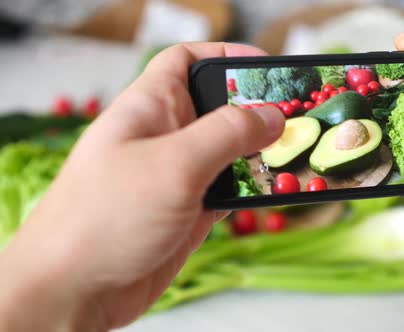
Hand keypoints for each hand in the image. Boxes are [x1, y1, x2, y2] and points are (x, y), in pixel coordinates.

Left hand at [0, 43, 283, 330]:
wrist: (73, 290)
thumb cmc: (105, 218)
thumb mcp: (174, 163)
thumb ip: (227, 134)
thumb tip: (271, 115)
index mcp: (150, 108)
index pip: (186, 61)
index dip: (225, 57)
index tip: (266, 67)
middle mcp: (164, 137)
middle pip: (216, 109)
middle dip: (254, 110)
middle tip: (292, 117)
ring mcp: (176, 176)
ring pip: (227, 153)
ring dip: (258, 154)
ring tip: (290, 155)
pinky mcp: (187, 211)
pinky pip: (227, 191)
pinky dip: (250, 189)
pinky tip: (271, 191)